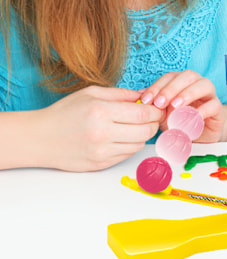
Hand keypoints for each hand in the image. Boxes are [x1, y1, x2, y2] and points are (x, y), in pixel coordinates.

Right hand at [37, 86, 161, 171]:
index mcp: (101, 112)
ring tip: (135, 126)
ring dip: (142, 135)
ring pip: (139, 145)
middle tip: (150, 117)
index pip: (143, 113)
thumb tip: (147, 95)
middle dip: (153, 123)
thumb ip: (122, 94)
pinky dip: (130, 145)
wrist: (39, 139)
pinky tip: (123, 137)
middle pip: (145, 131)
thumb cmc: (65, 112)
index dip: (155, 111)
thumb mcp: (92, 93)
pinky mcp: (100, 165)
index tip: (156, 108)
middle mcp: (102, 133)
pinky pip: (127, 155)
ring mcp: (101, 152)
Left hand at [138, 70, 225, 142]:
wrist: (201, 134)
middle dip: (172, 88)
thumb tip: (139, 98)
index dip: (157, 86)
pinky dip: (202, 110)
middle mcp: (197, 83)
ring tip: (175, 106)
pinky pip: (213, 104)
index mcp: (182, 81)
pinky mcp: (217, 108)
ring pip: (204, 84)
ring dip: (188, 94)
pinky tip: (191, 118)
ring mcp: (209, 94)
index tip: (145, 101)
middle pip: (187, 76)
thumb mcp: (164, 114)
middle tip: (159, 103)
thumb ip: (155, 105)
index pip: (170, 77)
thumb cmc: (181, 120)